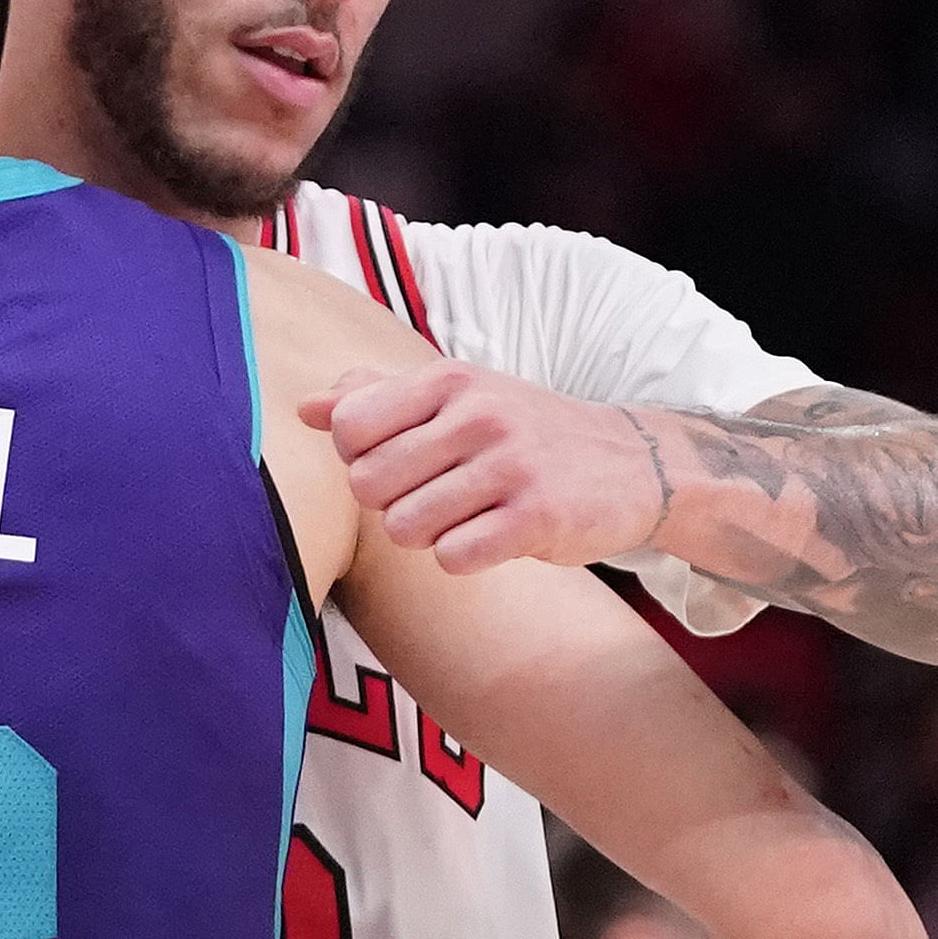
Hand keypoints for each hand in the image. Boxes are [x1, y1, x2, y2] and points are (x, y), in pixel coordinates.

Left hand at [301, 363, 669, 574]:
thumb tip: (304, 408)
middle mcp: (478, 415)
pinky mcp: (538, 518)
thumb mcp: (457, 396)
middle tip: (435, 496)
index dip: (360, 458)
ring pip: (405, 527)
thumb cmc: (524, 431)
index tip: (398, 461)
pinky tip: (491, 538)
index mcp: (449, 380)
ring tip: (464, 517)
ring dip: (426, 536)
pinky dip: (461, 558)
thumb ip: (377, 397)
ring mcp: (511, 465)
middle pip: (368, 484)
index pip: (349, 427)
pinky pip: (452, 557)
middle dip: (391, 504)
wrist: (632, 462)